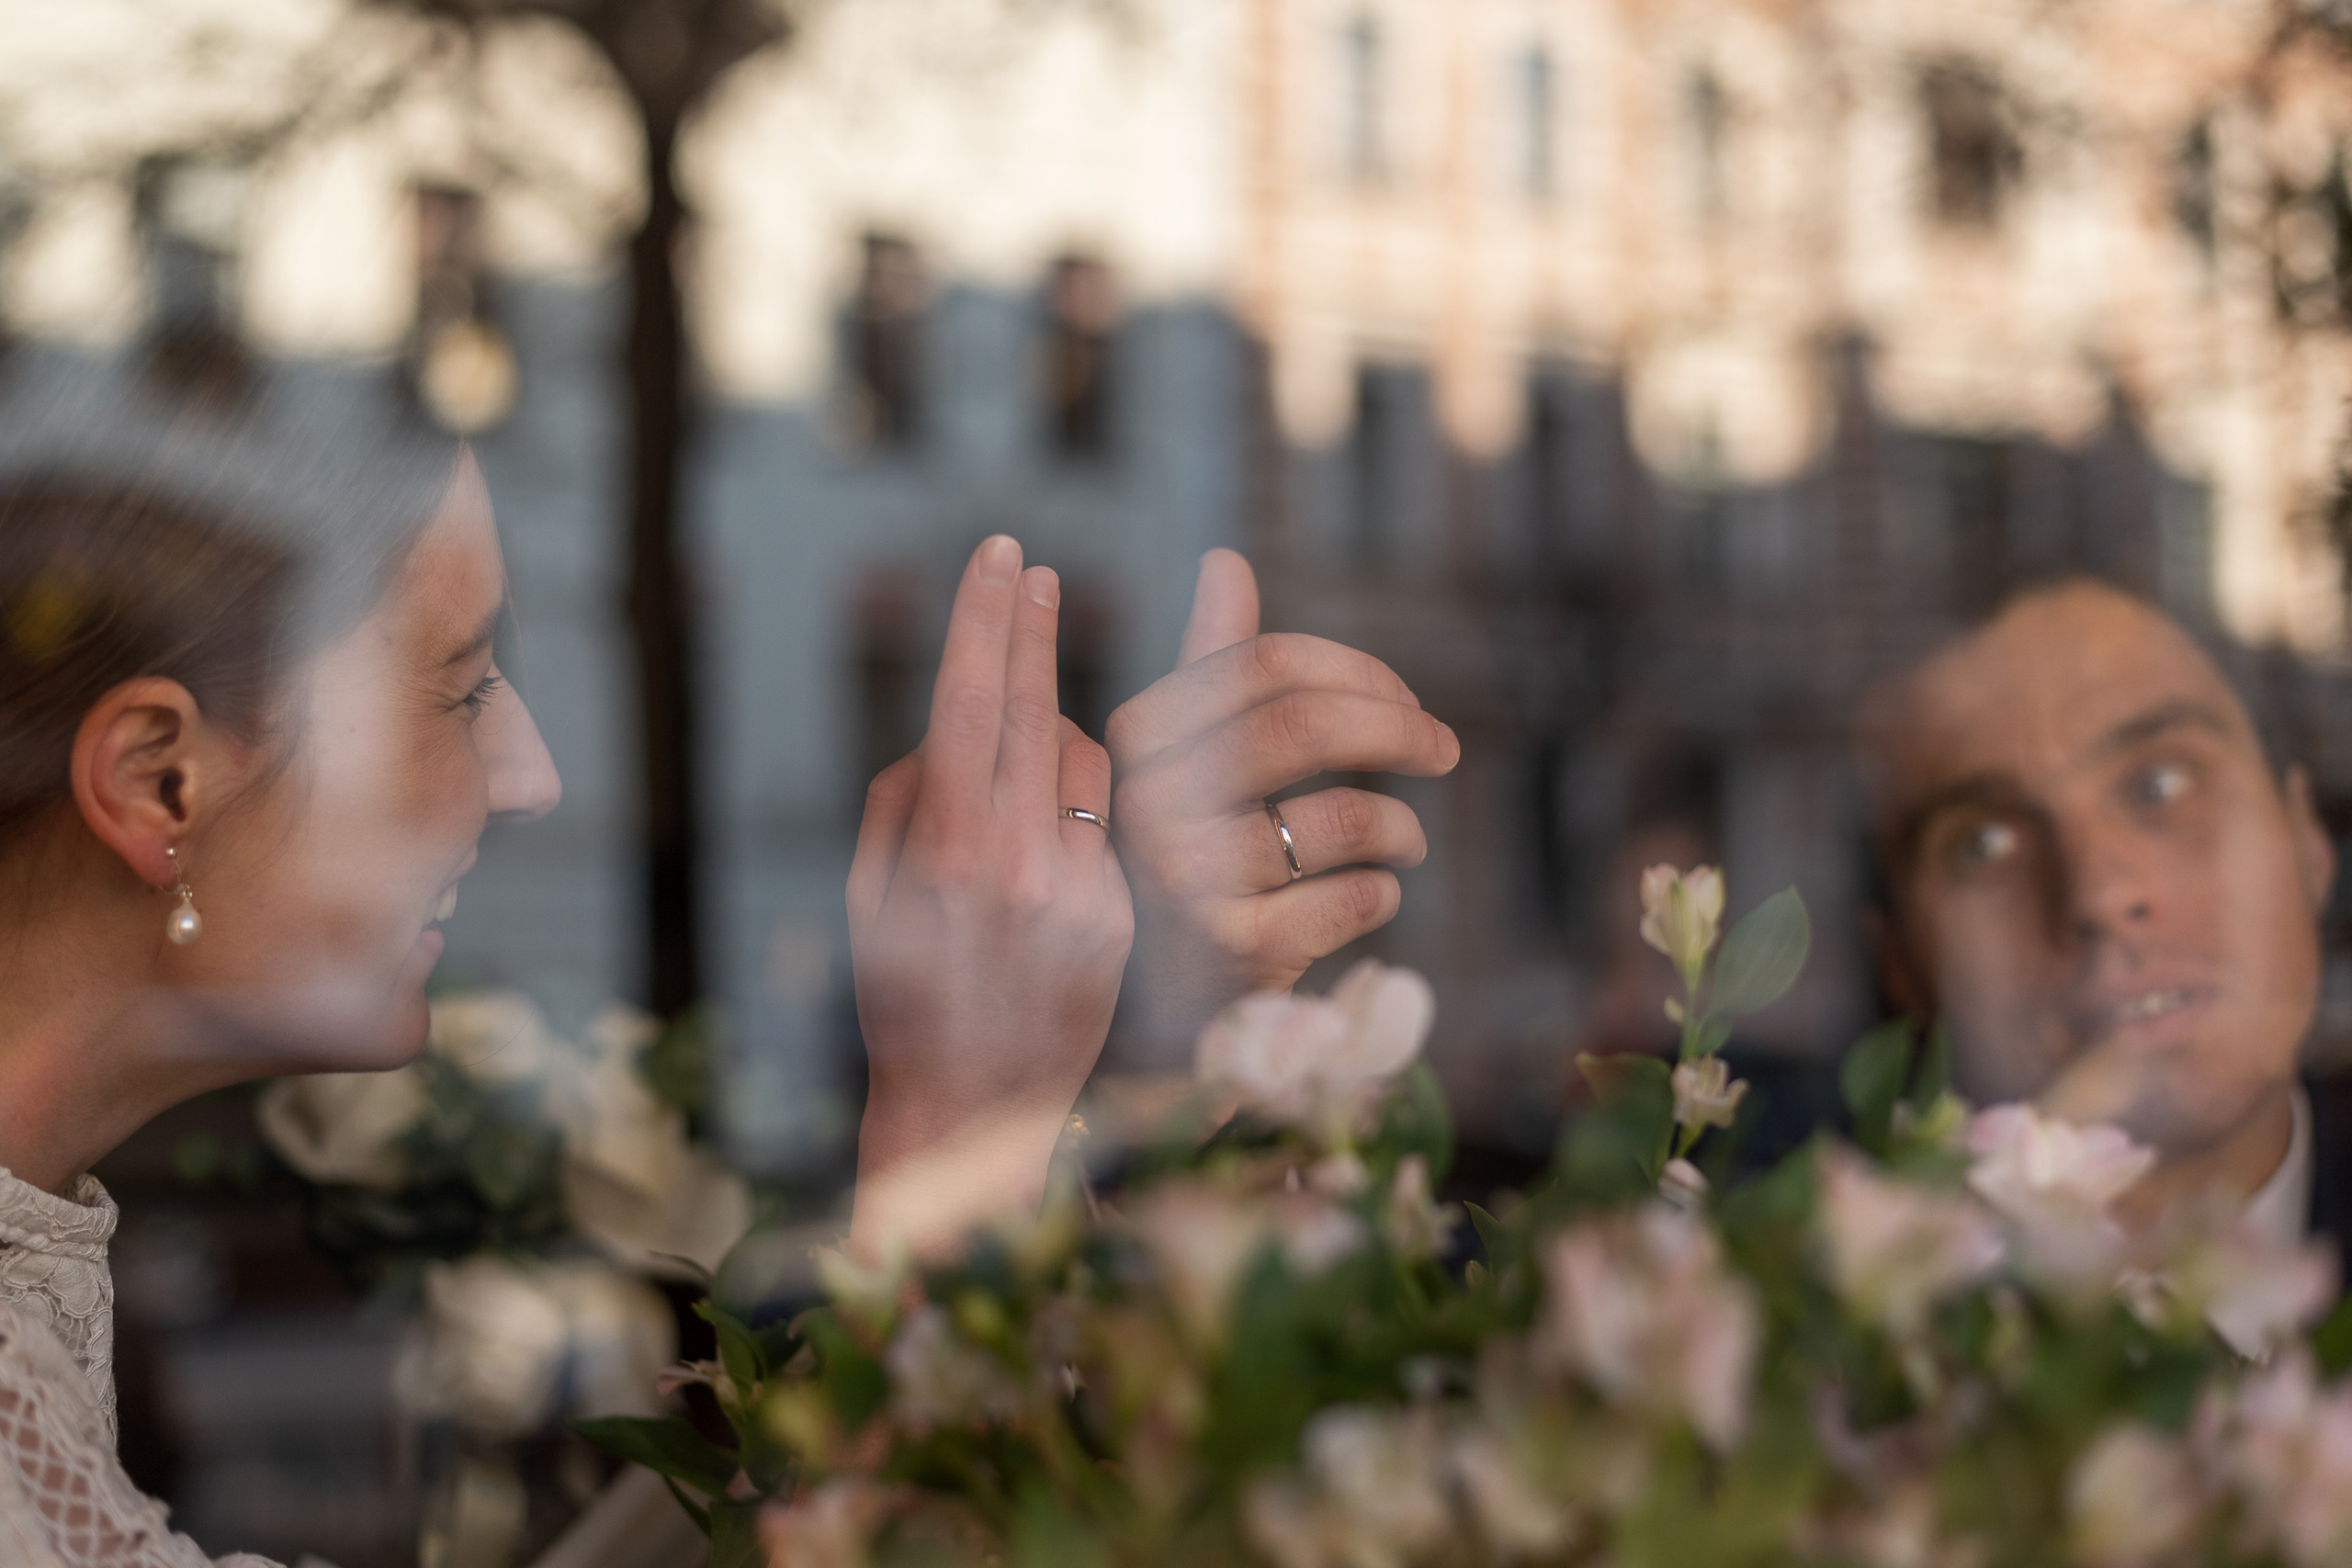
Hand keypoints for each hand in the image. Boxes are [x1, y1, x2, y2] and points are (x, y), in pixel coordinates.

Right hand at [846, 535, 1133, 1256]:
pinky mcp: (1120, 914)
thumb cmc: (901, 997)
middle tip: (1037, 569)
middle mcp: (1020, 862)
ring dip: (1054, 739)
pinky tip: (1046, 845)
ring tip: (1017, 778)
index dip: (988, 620)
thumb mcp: (871, 897)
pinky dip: (1078, 810)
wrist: (971, 1108)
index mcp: (947, 850)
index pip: (974, 702)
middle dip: (1033, 631)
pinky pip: (1105, 822)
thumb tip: (949, 731)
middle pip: (1036, 709)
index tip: (1002, 555)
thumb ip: (904, 799)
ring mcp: (1080, 888)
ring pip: (1082, 761)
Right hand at [1104, 549, 1459, 1066]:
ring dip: (1401, 827)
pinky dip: (1385, 890)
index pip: (1265, 663)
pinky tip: (1371, 896)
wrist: (1148, 1013)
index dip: (1358, 674)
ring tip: (1405, 842)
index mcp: (1137, 738)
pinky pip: (1358, 895)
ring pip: (1345, 814)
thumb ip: (1205, 664)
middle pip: (1303, 723)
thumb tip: (1224, 560)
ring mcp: (1190, 879)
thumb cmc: (1178, 861)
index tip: (1407, 702)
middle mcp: (1152, 802)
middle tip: (1444, 748)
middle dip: (1397, 727)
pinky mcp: (1236, 950)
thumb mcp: (1178, 763)